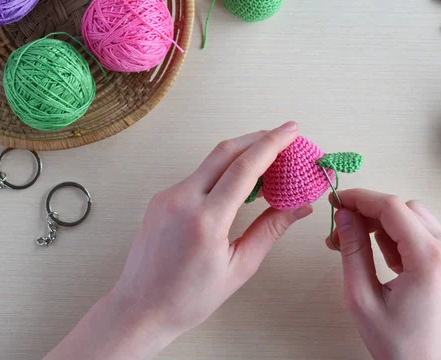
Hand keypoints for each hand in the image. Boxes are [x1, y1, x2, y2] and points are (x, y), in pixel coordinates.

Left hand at [44, 122, 312, 359]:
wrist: (139, 309)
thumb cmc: (190, 297)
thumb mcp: (239, 267)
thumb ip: (270, 230)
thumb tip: (301, 207)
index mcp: (206, 219)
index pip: (244, 168)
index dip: (272, 144)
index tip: (292, 130)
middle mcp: (182, 199)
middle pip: (225, 151)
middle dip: (257, 138)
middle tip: (284, 138)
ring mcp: (167, 196)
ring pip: (210, 161)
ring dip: (240, 154)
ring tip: (268, 161)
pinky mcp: (161, 199)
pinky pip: (197, 176)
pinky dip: (222, 171)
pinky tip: (238, 182)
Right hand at [326, 189, 440, 359]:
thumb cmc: (399, 344)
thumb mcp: (362, 298)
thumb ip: (352, 251)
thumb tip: (344, 215)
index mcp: (430, 259)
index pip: (392, 207)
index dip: (360, 198)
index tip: (336, 200)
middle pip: (403, 208)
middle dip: (369, 213)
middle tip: (341, 231)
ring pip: (413, 216)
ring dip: (382, 225)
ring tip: (359, 249)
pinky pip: (421, 232)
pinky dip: (397, 236)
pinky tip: (382, 258)